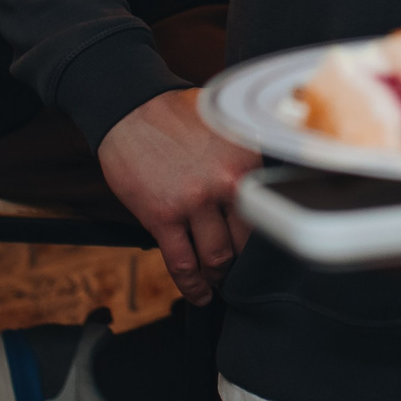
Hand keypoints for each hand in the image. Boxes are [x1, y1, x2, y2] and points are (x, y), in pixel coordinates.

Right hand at [97, 90, 255, 306]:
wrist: (131, 105)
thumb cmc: (177, 114)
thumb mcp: (227, 126)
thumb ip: (246, 159)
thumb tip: (262, 192)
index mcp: (248, 159)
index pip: (269, 212)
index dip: (268, 236)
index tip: (266, 249)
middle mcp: (227, 182)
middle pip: (246, 241)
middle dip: (244, 261)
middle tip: (242, 271)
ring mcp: (194, 202)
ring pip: (216, 258)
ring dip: (219, 276)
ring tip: (220, 284)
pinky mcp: (162, 216)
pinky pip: (182, 264)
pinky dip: (193, 287)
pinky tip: (200, 295)